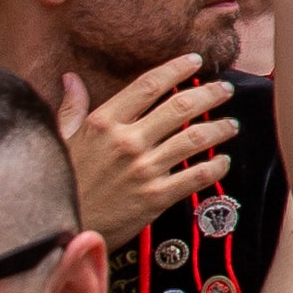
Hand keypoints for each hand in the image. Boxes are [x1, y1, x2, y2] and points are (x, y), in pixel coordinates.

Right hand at [58, 59, 235, 244]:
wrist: (62, 231)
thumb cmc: (62, 185)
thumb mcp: (61, 141)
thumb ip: (71, 108)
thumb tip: (72, 79)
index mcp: (103, 123)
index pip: (148, 85)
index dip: (176, 69)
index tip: (195, 62)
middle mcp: (127, 141)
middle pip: (180, 107)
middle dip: (209, 94)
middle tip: (225, 90)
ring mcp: (144, 169)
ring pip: (195, 138)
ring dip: (220, 128)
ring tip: (232, 125)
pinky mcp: (155, 197)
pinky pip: (196, 176)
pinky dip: (215, 166)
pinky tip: (223, 161)